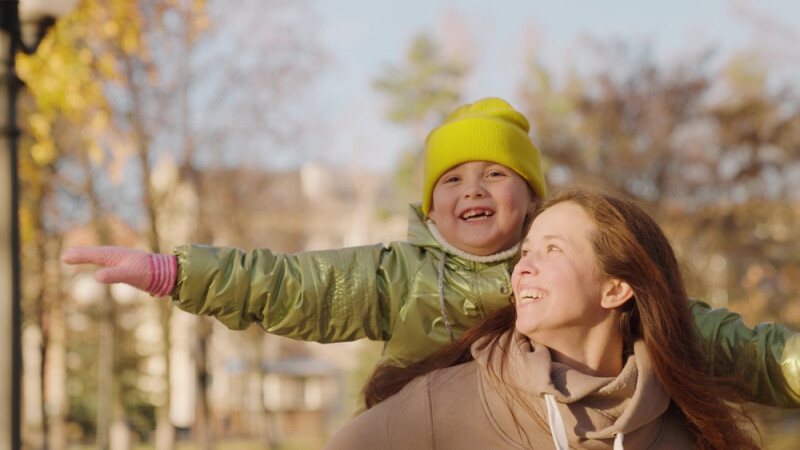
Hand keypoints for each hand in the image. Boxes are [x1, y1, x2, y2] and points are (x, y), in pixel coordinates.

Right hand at [61, 246, 176, 296]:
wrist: (166, 272)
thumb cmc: (148, 273)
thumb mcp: (130, 275)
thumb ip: (114, 275)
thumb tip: (96, 276)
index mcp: (115, 255)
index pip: (93, 255)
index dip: (79, 256)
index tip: (65, 256)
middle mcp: (118, 255)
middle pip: (96, 253)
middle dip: (82, 254)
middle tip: (66, 255)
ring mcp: (123, 260)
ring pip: (102, 256)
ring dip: (89, 256)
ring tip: (77, 256)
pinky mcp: (129, 266)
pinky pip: (110, 262)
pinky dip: (101, 262)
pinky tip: (102, 267)